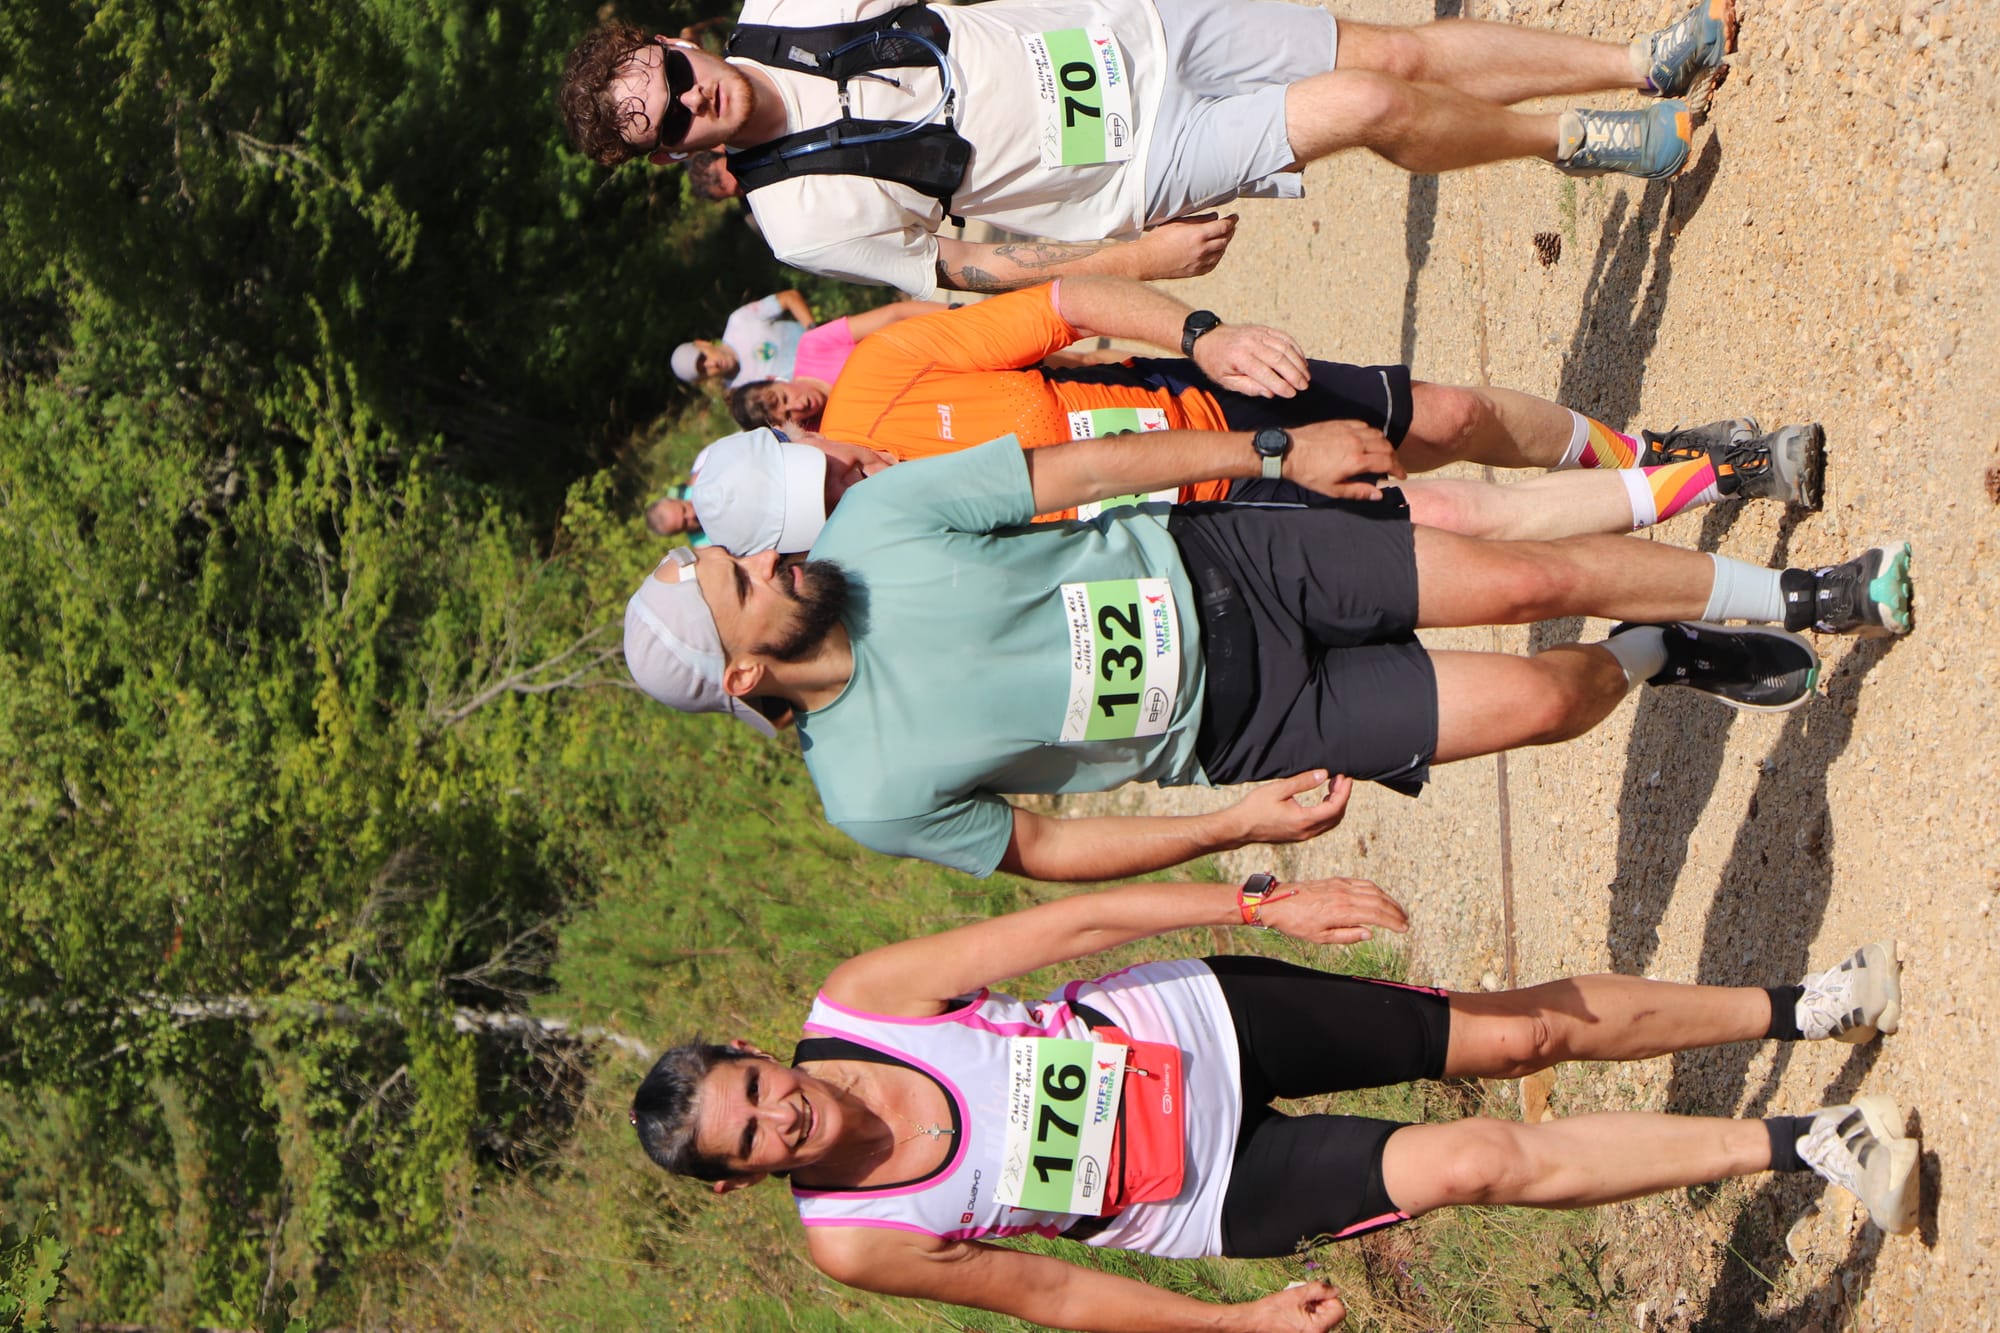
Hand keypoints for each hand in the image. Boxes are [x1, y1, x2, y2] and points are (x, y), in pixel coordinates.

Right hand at [1131, 213, 1238, 279]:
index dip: (1232, 221)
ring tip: (1224, 237)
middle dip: (1230, 231)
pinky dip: (1217, 256)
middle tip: (1231, 226)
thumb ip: (1198, 219)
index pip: (1224, 226)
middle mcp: (1202, 250)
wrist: (1147, 260)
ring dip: (1224, 243)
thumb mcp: (1178, 223)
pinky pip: (1213, 264)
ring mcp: (1200, 262)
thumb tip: (1215, 216)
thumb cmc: (1159, 239)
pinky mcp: (1196, 272)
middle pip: (1225, 239)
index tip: (1235, 217)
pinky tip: (1216, 251)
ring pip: (1221, 252)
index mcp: (1199, 235)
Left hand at [1191, 323, 1309, 397]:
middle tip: (1303, 387)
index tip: (1291, 394)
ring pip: (1284, 347)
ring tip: (1306, 376)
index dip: (1280, 385)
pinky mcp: (1264, 329)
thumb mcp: (1225, 381)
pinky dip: (1296, 349)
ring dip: (1298, 362)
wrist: (1208, 338)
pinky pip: (1284, 337)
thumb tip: (1270, 393)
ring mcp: (1258, 334)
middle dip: (1294, 375)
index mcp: (1239, 357)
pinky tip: (1302, 360)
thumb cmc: (1216, 362)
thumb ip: (1248, 387)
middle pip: (1278, 359)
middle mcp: (1250, 343)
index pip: (1264, 373)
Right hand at [1230, 771, 1352, 845]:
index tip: (1345, 777)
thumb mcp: (1279, 789)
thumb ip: (1303, 781)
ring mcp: (1303, 836)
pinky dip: (1327, 811)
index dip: (1344, 792)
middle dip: (1342, 797)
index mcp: (1304, 820)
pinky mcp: (1298, 836)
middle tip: (1341, 779)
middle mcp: (1307, 832)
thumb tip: (1324, 774)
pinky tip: (1323, 799)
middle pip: (1336, 816)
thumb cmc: (1256, 807)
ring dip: (1335, 805)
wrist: (1240, 827)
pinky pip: (1321, 825)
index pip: (1335, 807)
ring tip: (1334, 786)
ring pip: (1330, 822)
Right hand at [1234, 1281, 1346, 1330]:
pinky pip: (1315, 1322)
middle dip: (1321, 1303)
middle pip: (1332, 1315)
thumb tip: (1335, 1289)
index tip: (1319, 1293)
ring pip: (1324, 1317)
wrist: (1256, 1321)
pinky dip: (1309, 1314)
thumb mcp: (1298, 1294)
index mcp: (1317, 1328)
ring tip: (1298, 1304)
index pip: (1339, 1311)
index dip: (1331, 1298)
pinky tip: (1296, 1310)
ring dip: (1315, 1307)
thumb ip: (1319, 1289)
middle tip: (1305, 1298)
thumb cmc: (1273, 1310)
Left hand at [1259, 876, 1407, 945]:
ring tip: (1398, 911)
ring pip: (1373, 890)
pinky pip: (1362, 883)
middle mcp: (1344, 896)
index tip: (1403, 928)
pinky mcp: (1336, 881)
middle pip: (1379, 901)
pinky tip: (1381, 897)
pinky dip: (1376, 890)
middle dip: (1395, 912)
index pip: (1376, 915)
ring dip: (1389, 900)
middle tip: (1406, 921)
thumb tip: (1368, 934)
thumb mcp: (1320, 938)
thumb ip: (1346, 936)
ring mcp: (1341, 886)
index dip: (1393, 922)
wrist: (1277, 902)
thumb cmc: (1297, 923)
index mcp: (1341, 912)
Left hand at [1285, 420, 1407, 500]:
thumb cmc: (1308, 473)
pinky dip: (1371, 433)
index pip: (1388, 462)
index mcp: (1356, 461)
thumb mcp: (1333, 490)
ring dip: (1384, 444)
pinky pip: (1365, 425)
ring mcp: (1349, 430)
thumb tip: (1379, 494)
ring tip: (1383, 455)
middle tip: (1393, 467)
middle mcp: (1356, 442)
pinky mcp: (1341, 423)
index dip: (1398, 470)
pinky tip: (1368, 441)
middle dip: (1394, 458)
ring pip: (1378, 434)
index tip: (1401, 476)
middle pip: (1387, 447)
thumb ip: (1358, 491)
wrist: (1289, 451)